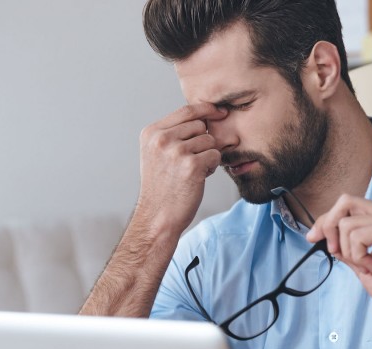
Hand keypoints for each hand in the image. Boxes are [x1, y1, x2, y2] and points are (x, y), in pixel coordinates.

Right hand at [136, 104, 227, 234]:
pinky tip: (199, 178)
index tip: (219, 112)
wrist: (157, 216)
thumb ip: (174, 134)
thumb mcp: (157, 154)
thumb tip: (206, 117)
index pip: (185, 110)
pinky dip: (212, 167)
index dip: (206, 109)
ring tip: (193, 171)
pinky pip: (215, 155)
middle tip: (194, 160)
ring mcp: (176, 152)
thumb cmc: (161, 188)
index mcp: (151, 133)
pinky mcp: (191, 166)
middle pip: (200, 125)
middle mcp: (161, 139)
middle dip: (203, 141)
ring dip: (208, 156)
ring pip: (209, 141)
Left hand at [306, 194, 371, 320]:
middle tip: (336, 252)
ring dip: (350, 253)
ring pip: (346, 225)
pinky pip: (357, 235)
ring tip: (371, 267)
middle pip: (344, 202)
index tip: (312, 237)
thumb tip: (323, 235)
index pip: (345, 206)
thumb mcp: (361, 265)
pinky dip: (359, 257)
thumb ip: (346, 248)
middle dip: (329, 226)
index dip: (325, 220)